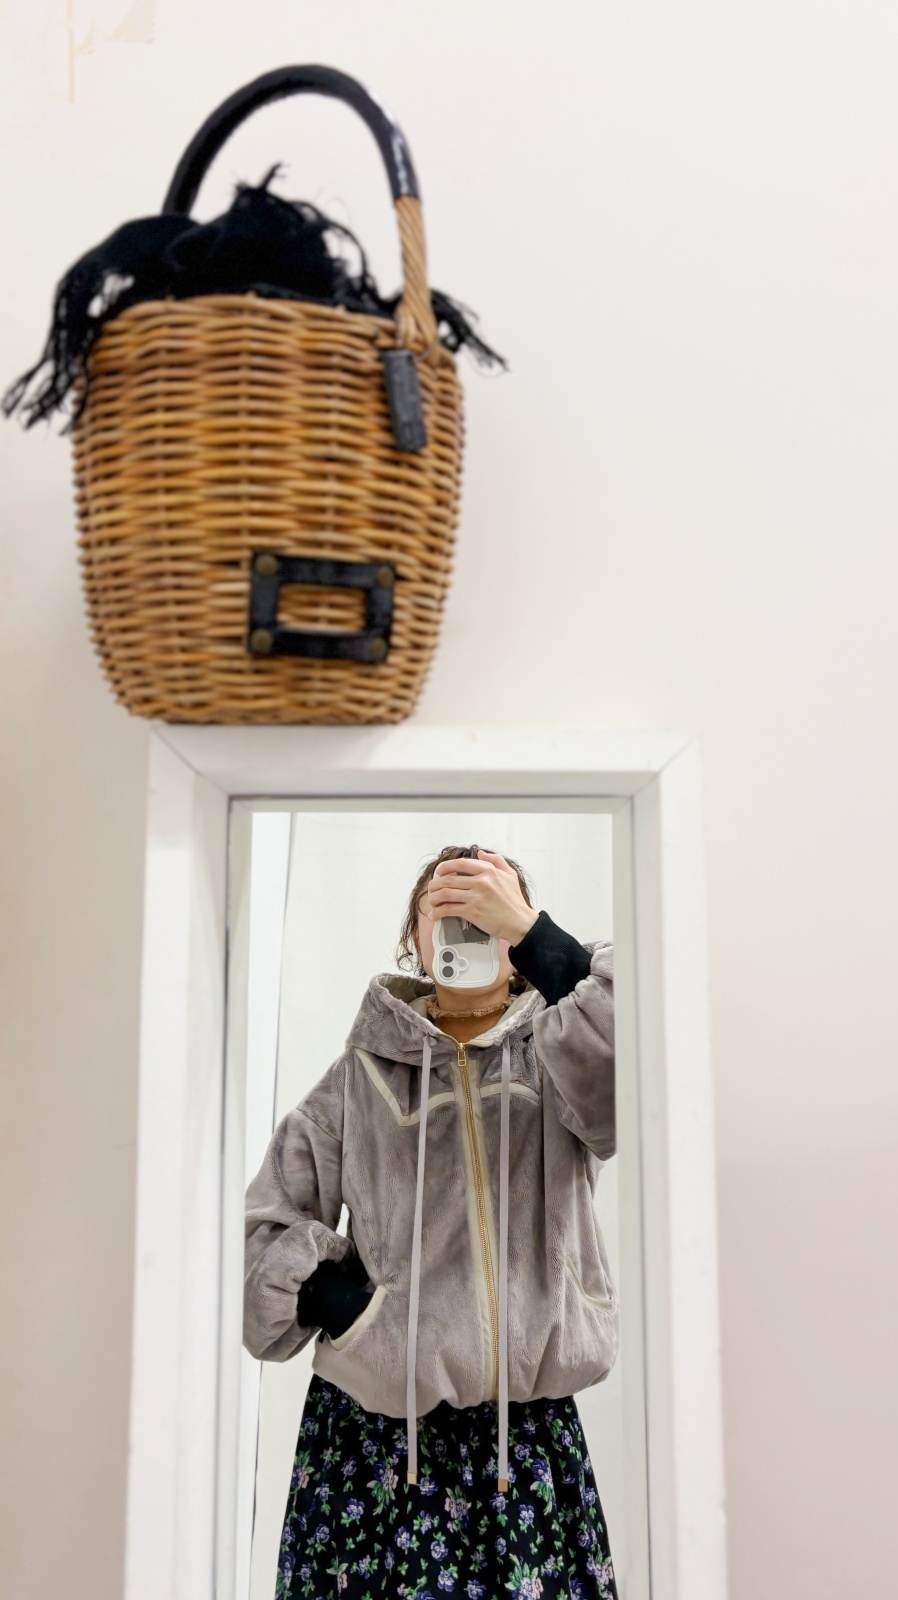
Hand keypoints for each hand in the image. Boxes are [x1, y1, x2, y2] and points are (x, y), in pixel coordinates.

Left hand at [424, 850, 538, 944]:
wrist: (520, 922)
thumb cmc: (515, 901)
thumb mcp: (510, 875)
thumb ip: (496, 860)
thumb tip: (480, 853)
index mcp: (488, 871)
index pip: (460, 864)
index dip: (444, 867)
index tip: (439, 872)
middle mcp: (481, 882)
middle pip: (448, 879)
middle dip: (435, 884)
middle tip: (432, 889)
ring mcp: (476, 897)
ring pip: (445, 893)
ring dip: (433, 897)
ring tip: (431, 901)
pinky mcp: (472, 912)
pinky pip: (448, 909)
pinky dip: (437, 912)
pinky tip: (435, 915)